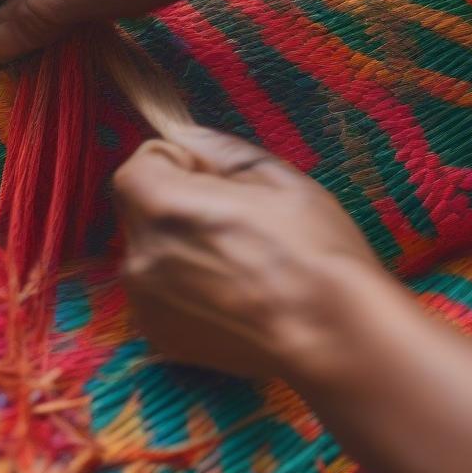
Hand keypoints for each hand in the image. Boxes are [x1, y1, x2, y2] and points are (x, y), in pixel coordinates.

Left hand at [113, 126, 379, 380]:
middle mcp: (141, 256)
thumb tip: (186, 136)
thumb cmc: (314, 253)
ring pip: (150, 255)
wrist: (333, 335)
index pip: (138, 166)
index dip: (177, 165)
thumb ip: (219, 152)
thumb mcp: (277, 179)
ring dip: (179, 250)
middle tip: (234, 225)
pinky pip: (160, 296)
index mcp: (164, 207)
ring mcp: (147, 302)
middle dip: (175, 207)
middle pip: (141, 212)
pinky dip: (184, 291)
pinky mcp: (160, 336)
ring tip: (238, 266)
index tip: (215, 182)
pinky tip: (231, 298)